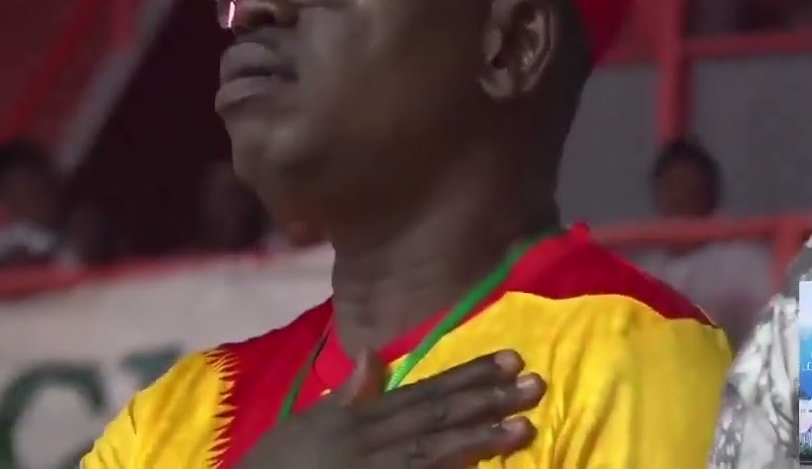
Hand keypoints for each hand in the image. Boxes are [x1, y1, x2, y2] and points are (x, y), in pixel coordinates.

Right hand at [238, 350, 544, 468]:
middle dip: (487, 400)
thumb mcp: (307, 423)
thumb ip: (348, 394)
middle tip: (535, 383)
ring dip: (481, 440)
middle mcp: (370, 442)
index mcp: (358, 419)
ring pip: (435, 453)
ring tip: (525, 426)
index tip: (509, 360)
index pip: (423, 392)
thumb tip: (375, 354)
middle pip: (437, 417)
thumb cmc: (276, 465)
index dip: (467, 376)